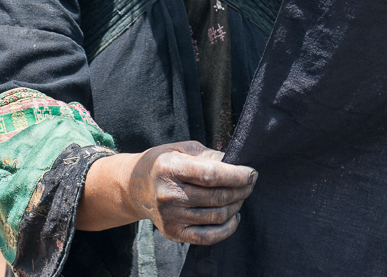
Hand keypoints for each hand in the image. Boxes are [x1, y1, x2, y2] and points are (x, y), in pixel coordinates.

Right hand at [128, 141, 256, 244]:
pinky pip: (208, 237)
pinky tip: (234, 216)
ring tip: (241, 195)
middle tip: (250, 183)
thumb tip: (238, 164)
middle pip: (217, 197)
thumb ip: (210, 156)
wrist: (135, 186)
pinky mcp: (173, 233)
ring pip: (217, 216)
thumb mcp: (184, 149)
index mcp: (170, 168)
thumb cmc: (164, 163)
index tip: (252, 173)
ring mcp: (170, 217)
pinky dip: (228, 228)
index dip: (237, 175)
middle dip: (241, 190)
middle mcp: (168, 195)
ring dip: (237, 205)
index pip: (211, 175)